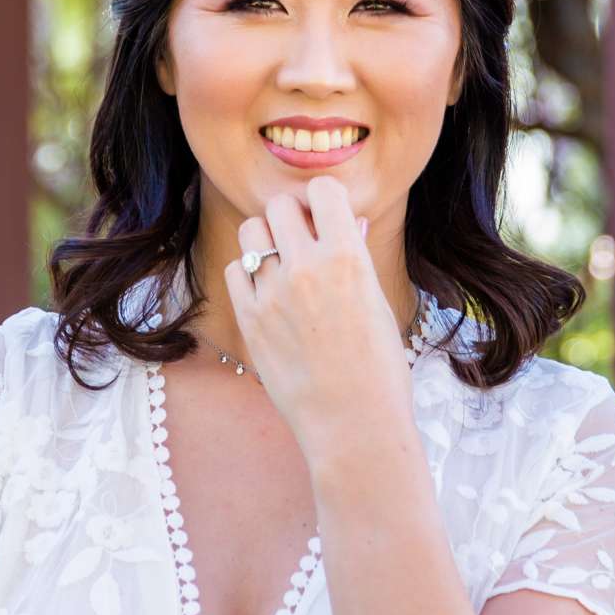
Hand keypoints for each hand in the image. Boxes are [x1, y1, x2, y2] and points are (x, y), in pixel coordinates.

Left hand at [222, 177, 412, 472]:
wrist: (353, 424)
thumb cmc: (378, 366)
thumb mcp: (378, 303)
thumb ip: (355, 257)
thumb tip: (346, 220)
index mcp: (347, 258)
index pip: (323, 189)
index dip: (324, 198)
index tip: (326, 214)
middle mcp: (306, 268)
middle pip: (280, 205)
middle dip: (292, 216)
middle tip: (303, 240)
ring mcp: (272, 294)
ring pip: (251, 231)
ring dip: (266, 238)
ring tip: (282, 263)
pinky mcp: (249, 320)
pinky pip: (235, 270)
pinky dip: (249, 273)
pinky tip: (267, 291)